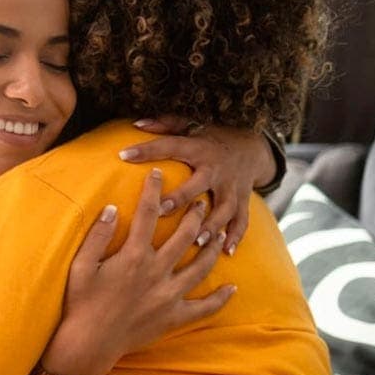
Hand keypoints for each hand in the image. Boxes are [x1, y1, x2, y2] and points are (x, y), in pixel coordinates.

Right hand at [39, 169, 235, 374]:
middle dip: (194, 215)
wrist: (90, 342)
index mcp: (133, 256)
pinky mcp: (174, 316)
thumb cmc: (81, 302)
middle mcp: (157, 272)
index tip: (158, 173)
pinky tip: (232, 288)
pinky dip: (220, 299)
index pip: (147, 214)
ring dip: (211, 248)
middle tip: (202, 201)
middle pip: (183, 237)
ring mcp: (169, 295)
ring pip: (200, 267)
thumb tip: (113, 208)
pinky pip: (204, 307)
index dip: (153, 190)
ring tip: (218, 233)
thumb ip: (99, 235)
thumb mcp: (81, 265)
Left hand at [118, 115, 274, 254]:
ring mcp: (232, 187)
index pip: (170, 146)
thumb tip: (135, 124)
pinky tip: (226, 251)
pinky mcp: (243, 201)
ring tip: (196, 240)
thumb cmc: (210, 137)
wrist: (251, 146)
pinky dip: (235, 236)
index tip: (123, 155)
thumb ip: (164, 124)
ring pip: (223, 208)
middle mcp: (216, 169)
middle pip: (198, 184)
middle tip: (160, 210)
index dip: (147, 149)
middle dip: (181, 197)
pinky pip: (242, 220)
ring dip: (211, 224)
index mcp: (199, 148)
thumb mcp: (190, 124)